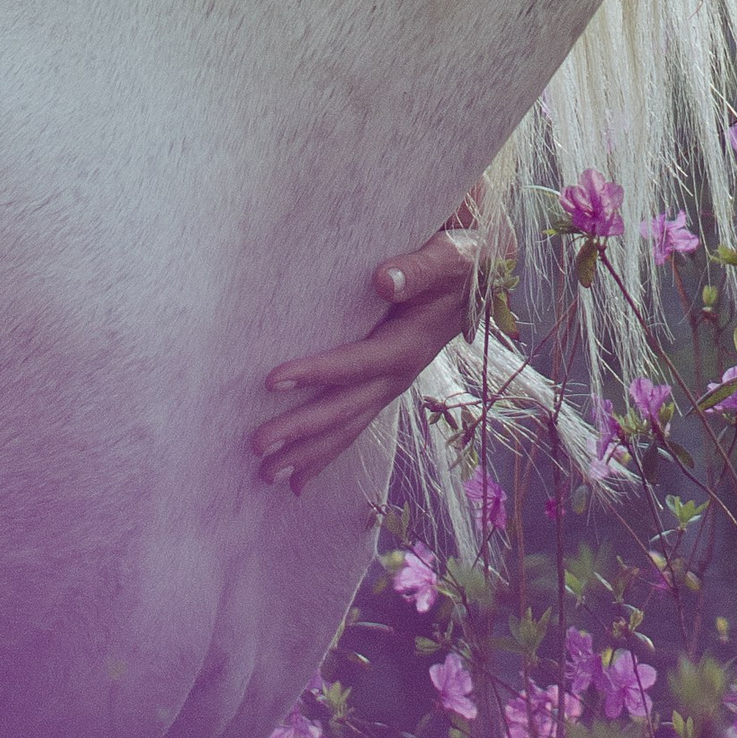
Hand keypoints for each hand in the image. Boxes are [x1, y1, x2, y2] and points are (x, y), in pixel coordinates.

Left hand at [252, 212, 483, 491]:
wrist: (477, 282)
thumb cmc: (457, 265)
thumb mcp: (448, 258)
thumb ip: (420, 268)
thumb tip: (384, 279)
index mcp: (409, 344)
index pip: (358, 363)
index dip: (318, 372)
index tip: (273, 381)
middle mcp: (399, 375)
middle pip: (347, 409)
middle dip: (303, 430)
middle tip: (259, 447)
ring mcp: (391, 386)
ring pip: (348, 427)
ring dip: (308, 453)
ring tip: (267, 475)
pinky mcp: (383, 388)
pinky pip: (353, 425)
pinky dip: (326, 453)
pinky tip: (300, 479)